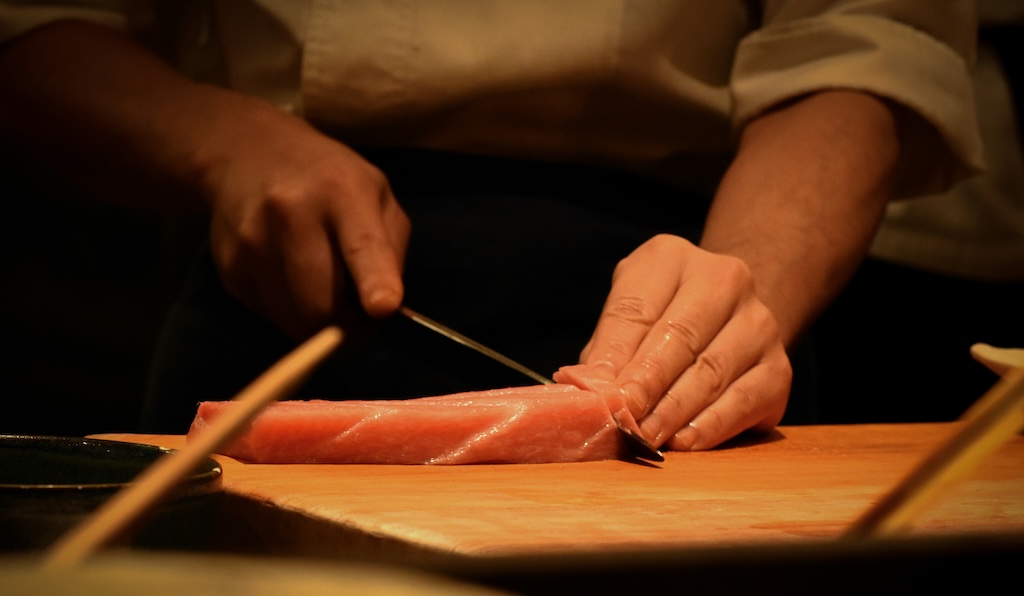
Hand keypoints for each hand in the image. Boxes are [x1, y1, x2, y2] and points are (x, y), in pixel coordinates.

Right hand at [198, 102, 409, 338]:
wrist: (247, 154)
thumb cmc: (328, 180)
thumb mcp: (375, 194)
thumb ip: (390, 249)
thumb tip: (386, 309)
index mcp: (343, 192)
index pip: (361, 244)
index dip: (374, 280)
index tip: (383, 308)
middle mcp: (292, 214)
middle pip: (321, 303)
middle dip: (348, 328)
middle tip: (359, 319)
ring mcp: (253, 243)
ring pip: (294, 321)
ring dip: (317, 323)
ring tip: (325, 292)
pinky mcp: (229, 269)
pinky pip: (269, 316)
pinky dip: (289, 312)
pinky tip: (291, 279)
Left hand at [580, 234, 790, 450]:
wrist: (727, 316)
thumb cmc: (660, 318)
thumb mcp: (627, 316)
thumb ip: (609, 349)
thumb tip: (589, 390)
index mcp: (673, 258)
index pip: (640, 309)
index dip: (619, 356)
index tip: (603, 394)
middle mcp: (726, 280)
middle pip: (681, 337)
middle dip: (648, 385)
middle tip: (624, 421)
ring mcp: (759, 323)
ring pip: (713, 371)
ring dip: (675, 411)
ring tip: (647, 437)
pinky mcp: (779, 366)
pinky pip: (745, 400)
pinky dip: (712, 425)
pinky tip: (685, 441)